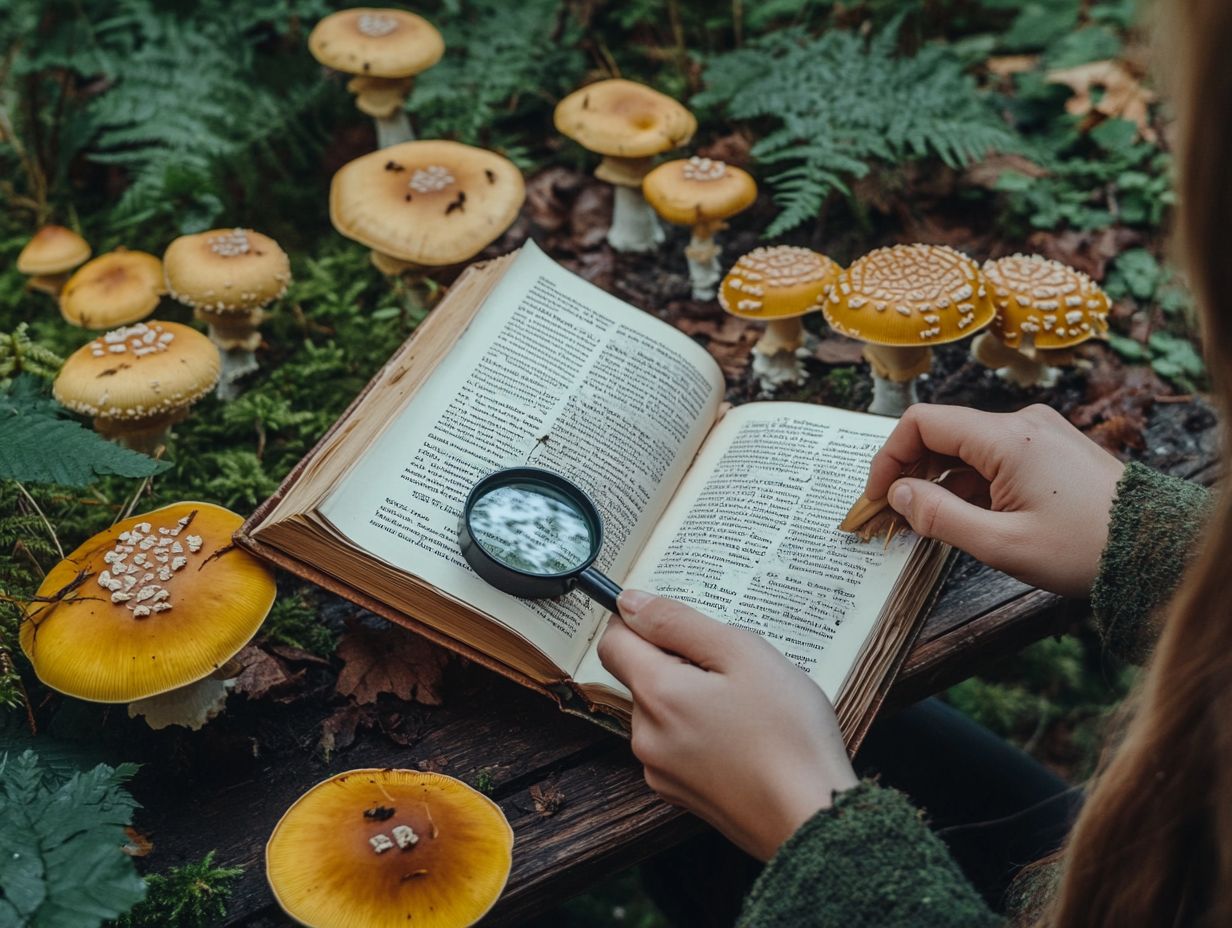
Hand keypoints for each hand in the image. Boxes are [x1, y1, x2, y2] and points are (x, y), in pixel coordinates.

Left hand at [597, 590, 857, 861]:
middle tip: (734, 669)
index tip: (679, 622)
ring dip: (693, 697)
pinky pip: (677, 744)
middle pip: (642, 676)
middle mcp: (645, 736)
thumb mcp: (741, 652)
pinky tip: (744, 737)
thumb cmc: (787, 733)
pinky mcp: (680, 795)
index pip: (613, 641)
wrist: (811, 819)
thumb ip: (678, 623)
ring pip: (662, 711)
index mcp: (656, 694)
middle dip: (679, 662)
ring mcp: (660, 771)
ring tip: (747, 706)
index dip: (640, 621)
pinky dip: (701, 731)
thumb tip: (630, 602)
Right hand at [864, 403, 1123, 596]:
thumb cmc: (1084, 550)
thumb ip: (939, 517)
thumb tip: (897, 495)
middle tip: (891, 515)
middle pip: (942, 433)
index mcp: (1007, 438)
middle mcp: (1022, 422)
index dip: (888, 458)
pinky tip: (965, 517)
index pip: (922, 424)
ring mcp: (1039, 432)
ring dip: (939, 481)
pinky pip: (993, 456)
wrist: (1156, 549)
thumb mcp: (1001, 544)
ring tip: (926, 523)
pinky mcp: (1050, 447)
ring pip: (966, 447)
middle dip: (909, 472)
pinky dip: (969, 482)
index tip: (877, 498)